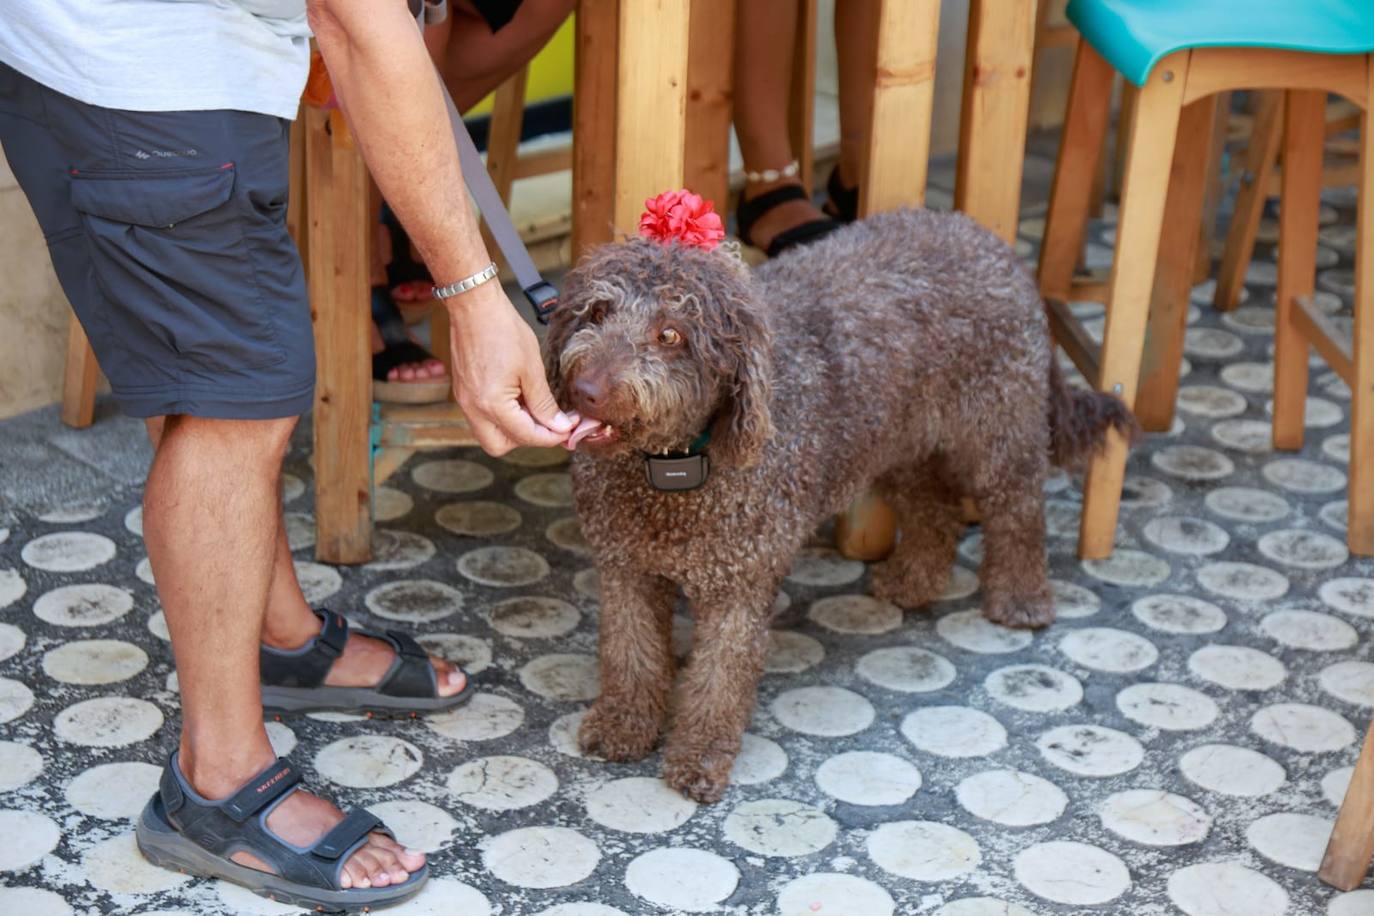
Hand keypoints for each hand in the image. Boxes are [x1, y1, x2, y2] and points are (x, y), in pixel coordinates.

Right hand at [445, 283, 576, 454]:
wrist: (474, 307)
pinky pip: (481, 418)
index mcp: (492, 404)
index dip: (551, 436)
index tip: (568, 429)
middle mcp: (473, 408)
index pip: (525, 435)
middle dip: (526, 439)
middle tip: (548, 423)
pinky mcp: (463, 392)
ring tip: (533, 407)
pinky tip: (517, 398)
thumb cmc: (503, 331)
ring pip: (488, 434)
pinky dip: (501, 416)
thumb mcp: (532, 369)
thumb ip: (544, 403)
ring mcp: (464, 401)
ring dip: (512, 429)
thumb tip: (559, 426)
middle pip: (499, 446)